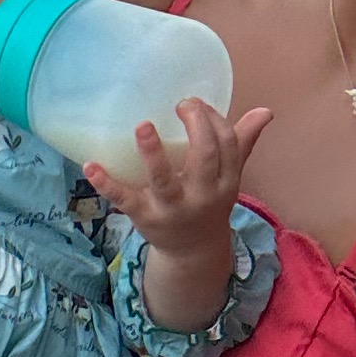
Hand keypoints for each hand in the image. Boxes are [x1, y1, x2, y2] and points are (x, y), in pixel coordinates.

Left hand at [82, 97, 271, 255]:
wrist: (192, 252)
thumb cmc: (208, 202)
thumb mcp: (228, 177)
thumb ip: (242, 142)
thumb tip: (265, 111)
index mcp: (225, 181)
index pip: (227, 144)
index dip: (214, 119)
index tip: (197, 104)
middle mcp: (202, 195)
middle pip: (203, 156)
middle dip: (195, 126)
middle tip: (182, 105)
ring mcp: (172, 208)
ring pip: (165, 180)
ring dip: (153, 153)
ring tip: (142, 126)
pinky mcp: (144, 217)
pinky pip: (125, 199)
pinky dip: (106, 184)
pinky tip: (90, 165)